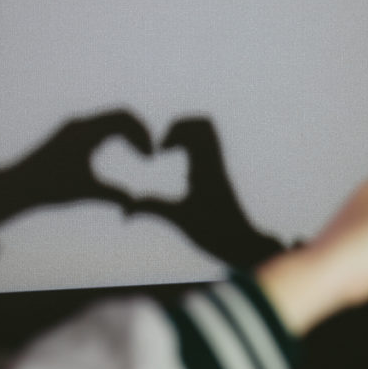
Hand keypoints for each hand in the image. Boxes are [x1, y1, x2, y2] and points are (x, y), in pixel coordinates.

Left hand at [15, 110, 151, 210]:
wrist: (18, 184)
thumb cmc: (50, 188)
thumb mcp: (86, 192)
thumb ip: (113, 194)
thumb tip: (135, 202)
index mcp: (85, 132)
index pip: (123, 120)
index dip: (142, 135)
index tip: (149, 158)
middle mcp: (80, 123)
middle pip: (120, 115)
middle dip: (139, 132)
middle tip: (149, 154)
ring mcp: (74, 126)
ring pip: (110, 119)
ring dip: (128, 132)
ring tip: (139, 154)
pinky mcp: (70, 133)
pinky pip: (100, 125)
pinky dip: (116, 134)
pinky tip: (120, 151)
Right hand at [129, 118, 283, 266]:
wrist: (244, 245)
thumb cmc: (215, 233)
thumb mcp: (179, 219)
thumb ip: (151, 209)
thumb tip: (124, 211)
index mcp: (207, 166)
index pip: (196, 129)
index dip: (172, 131)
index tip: (160, 150)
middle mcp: (215, 162)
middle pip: (204, 123)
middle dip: (179, 127)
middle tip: (164, 146)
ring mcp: (219, 168)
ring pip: (208, 134)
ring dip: (186, 137)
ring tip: (171, 155)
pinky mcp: (219, 177)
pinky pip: (209, 151)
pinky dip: (192, 152)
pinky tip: (182, 173)